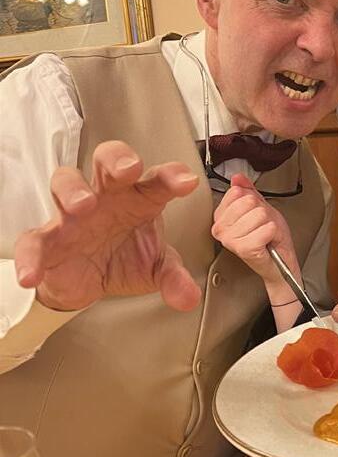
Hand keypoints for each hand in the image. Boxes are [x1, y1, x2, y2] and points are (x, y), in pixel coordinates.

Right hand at [14, 141, 201, 311]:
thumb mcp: (157, 269)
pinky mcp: (47, 240)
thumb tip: (188, 297)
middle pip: (108, 161)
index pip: (158, 180)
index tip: (186, 182)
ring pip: (66, 183)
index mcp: (140, 198)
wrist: (91, 281)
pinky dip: (30, 256)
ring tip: (84, 205)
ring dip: (73, 189)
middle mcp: (107, 198)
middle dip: (117, 159)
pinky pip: (33, 240)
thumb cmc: (126, 256)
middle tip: (129, 169)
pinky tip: (32, 273)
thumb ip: (174, 279)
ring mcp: (74, 214)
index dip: (172, 176)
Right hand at [211, 173, 299, 292]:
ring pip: (259, 214)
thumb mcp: (260, 207)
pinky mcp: (244, 248)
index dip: (254, 201)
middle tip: (262, 226)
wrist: (280, 261)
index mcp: (221, 217)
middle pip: (249, 201)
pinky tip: (268, 241)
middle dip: (263, 212)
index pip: (237, 192)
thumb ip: (248, 191)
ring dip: (269, 224)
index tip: (254, 215)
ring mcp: (230, 239)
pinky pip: (266, 228)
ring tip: (265, 234)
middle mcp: (220, 228)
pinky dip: (273, 233)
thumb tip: (237, 177)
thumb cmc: (270, 238)